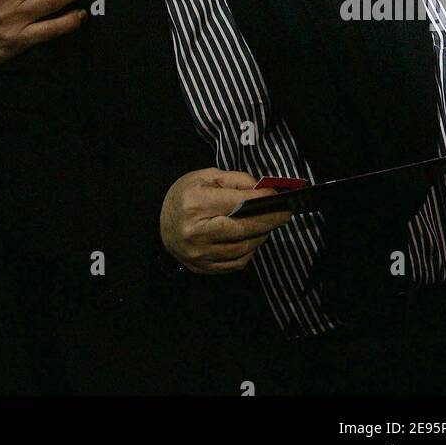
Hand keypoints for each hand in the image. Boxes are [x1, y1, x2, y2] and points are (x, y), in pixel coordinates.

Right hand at [159, 168, 291, 274]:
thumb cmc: (184, 195)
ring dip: (261, 235)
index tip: (277, 196)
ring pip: (243, 248)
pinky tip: (252, 238)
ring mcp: (199, 254)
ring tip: (268, 224)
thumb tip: (262, 189)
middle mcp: (196, 232)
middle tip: (285, 213)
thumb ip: (235, 180)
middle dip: (269, 220)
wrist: (159, 223)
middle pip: (243, 229)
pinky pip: (236, 263)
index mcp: (194, 204)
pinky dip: (249, 250)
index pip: (236, 203)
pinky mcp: (203, 268)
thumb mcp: (205, 176)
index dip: (260, 199)